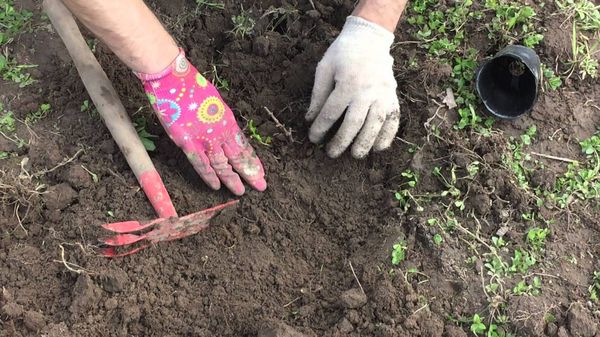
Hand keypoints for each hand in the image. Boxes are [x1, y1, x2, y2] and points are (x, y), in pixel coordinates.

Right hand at [136, 50, 265, 195]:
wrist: (172, 78)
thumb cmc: (190, 86)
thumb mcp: (213, 101)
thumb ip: (219, 118)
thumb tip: (223, 128)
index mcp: (228, 121)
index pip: (244, 146)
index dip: (252, 160)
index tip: (261, 171)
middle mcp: (220, 132)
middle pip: (238, 157)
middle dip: (250, 173)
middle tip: (261, 186)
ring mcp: (205, 139)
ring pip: (223, 164)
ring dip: (232, 179)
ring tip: (241, 191)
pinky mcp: (188, 143)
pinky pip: (201, 164)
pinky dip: (209, 176)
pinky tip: (217, 187)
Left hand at [306, 16, 400, 158]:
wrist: (370, 38)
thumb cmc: (343, 53)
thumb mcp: (324, 68)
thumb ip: (318, 95)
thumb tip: (310, 119)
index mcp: (347, 83)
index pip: (331, 113)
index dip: (320, 128)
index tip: (313, 139)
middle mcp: (367, 91)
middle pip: (354, 123)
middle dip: (341, 141)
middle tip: (331, 154)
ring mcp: (383, 94)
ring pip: (375, 124)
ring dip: (366, 142)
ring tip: (356, 155)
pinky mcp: (392, 96)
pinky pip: (393, 119)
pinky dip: (387, 135)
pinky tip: (379, 148)